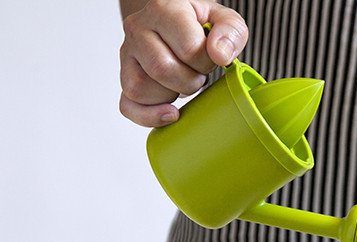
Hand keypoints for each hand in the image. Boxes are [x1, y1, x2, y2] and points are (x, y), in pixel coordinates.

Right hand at [119, 0, 247, 126]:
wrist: (172, 22)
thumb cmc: (196, 23)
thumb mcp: (222, 18)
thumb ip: (230, 31)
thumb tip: (220, 55)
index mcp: (164, 10)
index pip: (187, 48)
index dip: (206, 62)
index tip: (210, 59)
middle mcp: (139, 28)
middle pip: (161, 70)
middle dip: (189, 81)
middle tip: (198, 74)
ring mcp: (128, 53)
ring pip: (140, 89)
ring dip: (169, 96)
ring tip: (181, 82)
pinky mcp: (125, 76)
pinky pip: (128, 105)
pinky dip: (150, 115)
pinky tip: (169, 112)